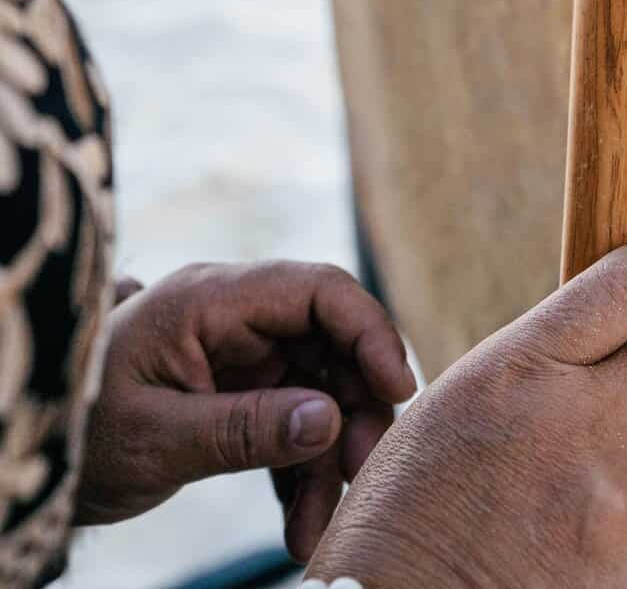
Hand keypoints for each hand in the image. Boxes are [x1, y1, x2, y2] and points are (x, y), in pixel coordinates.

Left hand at [76, 260, 415, 559]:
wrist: (34, 454)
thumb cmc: (82, 429)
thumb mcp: (158, 436)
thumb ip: (245, 427)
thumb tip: (331, 420)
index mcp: (214, 300)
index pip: (317, 290)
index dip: (368, 331)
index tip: (397, 390)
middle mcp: (237, 318)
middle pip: (330, 344)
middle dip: (353, 411)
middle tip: (364, 474)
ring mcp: (241, 356)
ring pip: (319, 391)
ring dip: (328, 460)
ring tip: (315, 529)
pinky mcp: (240, 394)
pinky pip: (292, 423)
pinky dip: (300, 473)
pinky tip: (297, 522)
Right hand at [305, 243, 626, 588]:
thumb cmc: (402, 530)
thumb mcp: (450, 416)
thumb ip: (530, 377)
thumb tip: (595, 356)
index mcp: (520, 368)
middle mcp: (577, 423)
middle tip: (612, 413)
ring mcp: (614, 506)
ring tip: (556, 527)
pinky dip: (614, 568)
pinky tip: (555, 577)